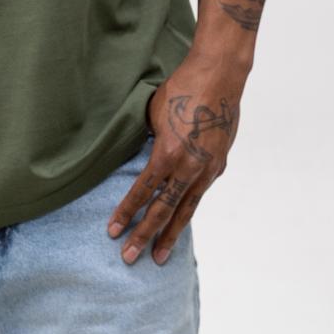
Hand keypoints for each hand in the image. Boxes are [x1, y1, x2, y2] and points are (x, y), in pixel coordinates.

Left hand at [107, 57, 241, 264]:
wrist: (220, 75)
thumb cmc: (183, 87)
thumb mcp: (155, 113)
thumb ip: (151, 140)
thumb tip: (144, 153)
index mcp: (168, 153)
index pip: (143, 191)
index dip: (127, 213)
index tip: (113, 231)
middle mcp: (189, 167)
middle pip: (164, 209)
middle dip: (145, 235)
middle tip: (130, 258)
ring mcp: (208, 167)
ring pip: (186, 209)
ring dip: (171, 233)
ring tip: (160, 256)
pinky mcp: (219, 163)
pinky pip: (199, 192)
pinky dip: (188, 208)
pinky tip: (181, 220)